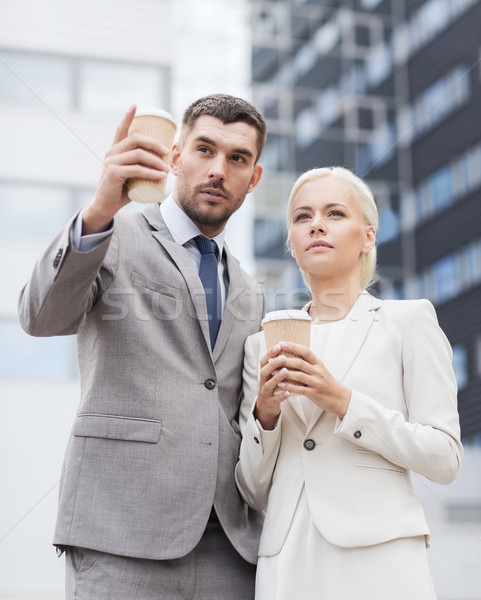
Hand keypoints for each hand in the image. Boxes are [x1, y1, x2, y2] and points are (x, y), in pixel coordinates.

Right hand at [82, 105, 171, 233]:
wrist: (106, 206)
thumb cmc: (121, 190)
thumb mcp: (131, 175)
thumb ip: (141, 167)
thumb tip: (163, 164)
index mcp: (115, 150)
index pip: (120, 129)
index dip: (127, 117)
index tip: (135, 105)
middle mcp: (112, 153)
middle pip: (136, 139)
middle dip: (154, 143)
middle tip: (167, 152)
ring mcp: (111, 162)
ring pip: (138, 155)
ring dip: (156, 161)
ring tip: (167, 168)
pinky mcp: (114, 174)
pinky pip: (136, 169)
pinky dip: (150, 172)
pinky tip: (160, 175)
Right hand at [254, 344, 290, 429]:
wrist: (266, 406)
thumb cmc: (273, 387)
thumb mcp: (272, 375)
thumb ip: (278, 365)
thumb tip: (290, 348)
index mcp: (264, 373)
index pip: (263, 361)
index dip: (269, 353)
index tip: (278, 346)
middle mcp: (263, 381)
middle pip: (264, 371)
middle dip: (273, 364)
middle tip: (283, 357)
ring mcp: (265, 392)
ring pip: (268, 384)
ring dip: (276, 377)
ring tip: (286, 371)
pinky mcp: (269, 402)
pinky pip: (275, 399)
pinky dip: (281, 396)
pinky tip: (288, 392)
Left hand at [276, 342, 350, 418]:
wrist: (340, 399)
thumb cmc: (328, 384)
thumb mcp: (321, 370)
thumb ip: (309, 364)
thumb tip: (294, 355)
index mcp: (319, 364)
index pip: (305, 351)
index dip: (293, 346)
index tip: (281, 343)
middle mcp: (318, 371)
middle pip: (299, 362)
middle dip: (284, 359)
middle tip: (272, 358)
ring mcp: (316, 382)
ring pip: (298, 375)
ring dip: (284, 373)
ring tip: (273, 371)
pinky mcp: (314, 393)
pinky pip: (300, 389)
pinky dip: (289, 387)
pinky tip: (280, 385)